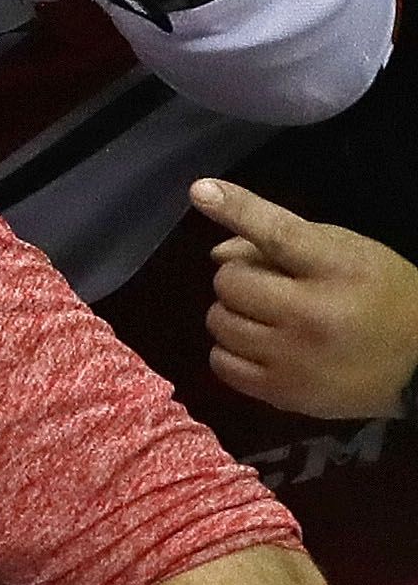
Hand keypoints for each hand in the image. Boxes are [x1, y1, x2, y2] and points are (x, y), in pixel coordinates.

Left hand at [189, 180, 417, 423]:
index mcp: (340, 270)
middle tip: (267, 286)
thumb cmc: (384, 297)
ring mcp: (296, 358)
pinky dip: (231, 350)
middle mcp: (315, 314)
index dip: (238, 210)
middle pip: (231, 282)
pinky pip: (221, 363)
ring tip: (266, 317)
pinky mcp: (283, 394)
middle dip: (239, 279)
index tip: (201, 191)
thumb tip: (217, 253)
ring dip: (233, 314)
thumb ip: (284, 242)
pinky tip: (260, 345)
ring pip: (219, 322)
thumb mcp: (351, 254)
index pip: (279, 235)